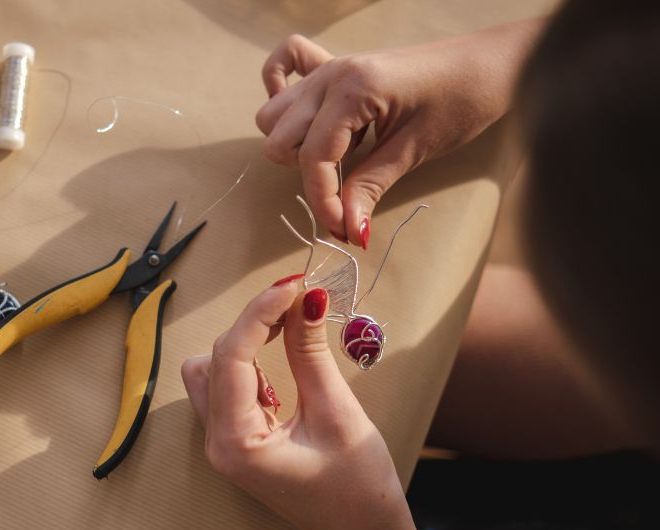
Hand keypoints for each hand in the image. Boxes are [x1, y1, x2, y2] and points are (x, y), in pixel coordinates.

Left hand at [181, 277, 405, 529]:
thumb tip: (305, 298)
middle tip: (300, 301)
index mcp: (235, 442)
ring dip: (244, 343)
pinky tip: (282, 358)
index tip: (295, 285)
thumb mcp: (337, 414)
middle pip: (214, 359)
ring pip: (210, 370)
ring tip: (290, 330)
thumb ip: (310, 353)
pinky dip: (248, 363)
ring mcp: (223, 443)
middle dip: (253, 324)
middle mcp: (217, 443)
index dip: (260, 312)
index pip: (231, 356)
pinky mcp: (236, 439)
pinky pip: (226, 386)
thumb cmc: (359, 487)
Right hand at [256, 22, 541, 245]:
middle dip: (308, 177)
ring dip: (294, 145)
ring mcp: (328, 68)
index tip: (343, 230)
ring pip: (273, 115)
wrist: (491, 64)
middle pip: (279, 139)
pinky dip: (284, 99)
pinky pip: (281, 71)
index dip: (323, 202)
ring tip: (338, 158)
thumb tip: (347, 231)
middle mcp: (330, 75)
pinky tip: (310, 123)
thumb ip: (370, 187)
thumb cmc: (462, 99)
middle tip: (346, 194)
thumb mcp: (416, 150)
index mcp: (352, 89)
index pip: (312, 158)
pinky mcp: (334, 68)